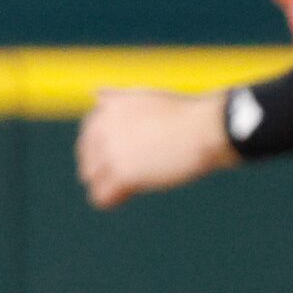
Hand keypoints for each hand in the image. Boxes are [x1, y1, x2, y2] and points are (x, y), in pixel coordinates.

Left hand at [78, 89, 237, 209]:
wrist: (204, 128)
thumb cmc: (184, 114)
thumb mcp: (146, 97)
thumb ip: (118, 98)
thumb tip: (96, 93)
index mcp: (109, 107)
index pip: (88, 135)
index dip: (101, 150)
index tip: (117, 159)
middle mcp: (105, 127)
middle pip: (87, 158)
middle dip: (103, 168)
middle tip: (126, 176)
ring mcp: (112, 150)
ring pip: (92, 178)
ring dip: (107, 184)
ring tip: (127, 187)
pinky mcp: (123, 173)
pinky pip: (101, 196)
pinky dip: (112, 199)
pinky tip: (127, 195)